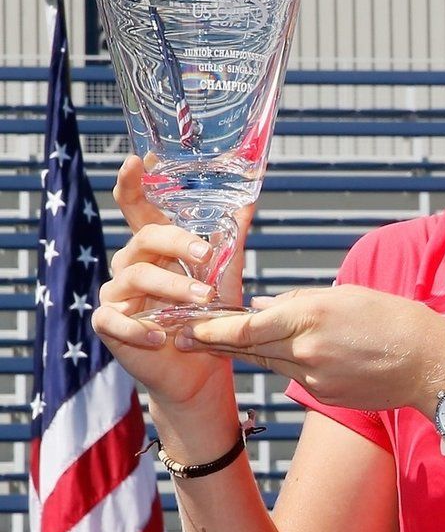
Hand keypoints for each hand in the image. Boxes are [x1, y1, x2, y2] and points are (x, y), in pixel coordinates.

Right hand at [91, 155, 245, 405]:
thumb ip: (231, 240)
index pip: (137, 208)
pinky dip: (138, 328)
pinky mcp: (109, 324)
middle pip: (144, 238)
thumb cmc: (208, 317)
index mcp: (154, 247)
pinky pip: (114, 320)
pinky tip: (162, 337)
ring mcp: (117, 294)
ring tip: (203, 299)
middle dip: (175, 242)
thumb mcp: (224, 276)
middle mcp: (131, 264)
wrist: (199, 370)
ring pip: (135, 276)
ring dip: (172, 286)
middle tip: (205, 253)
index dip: (133, 183)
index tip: (137, 161)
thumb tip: (249, 201)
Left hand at [173, 284, 444, 412]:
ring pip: (270, 362)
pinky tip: (303, 355)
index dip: (210, 330)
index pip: (245, 327)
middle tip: (184, 336)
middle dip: (216, 342)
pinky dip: (291, 364)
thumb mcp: (345, 296)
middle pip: (248, 348)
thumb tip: (265, 306)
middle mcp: (306, 350)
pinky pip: (296, 376)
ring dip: (251, 353)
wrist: (430, 363)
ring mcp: (314, 377)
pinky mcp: (325, 395)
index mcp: (309, 316)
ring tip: (226, 343)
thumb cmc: (393, 319)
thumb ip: (300, 302)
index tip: (183, 327)